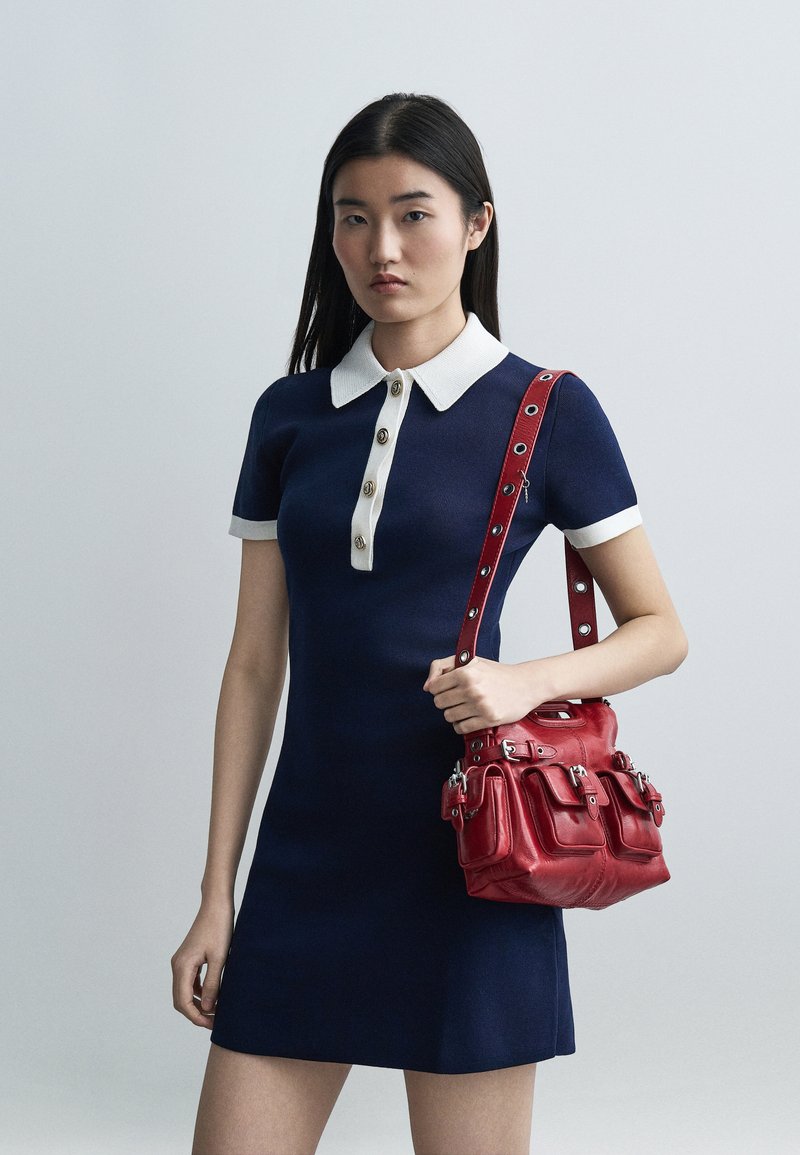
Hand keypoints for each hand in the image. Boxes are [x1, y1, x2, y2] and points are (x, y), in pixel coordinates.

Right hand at [171, 897, 234, 1027]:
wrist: (216, 905)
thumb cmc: (219, 928)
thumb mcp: (219, 958)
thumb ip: (212, 984)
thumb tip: (206, 1008)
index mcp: (182, 966)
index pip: (183, 1002)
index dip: (196, 1017)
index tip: (212, 1024)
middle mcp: (177, 965)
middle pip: (180, 999)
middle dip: (196, 1013)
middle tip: (215, 1021)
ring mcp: (181, 961)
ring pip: (184, 991)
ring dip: (197, 1003)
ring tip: (216, 1010)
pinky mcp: (188, 958)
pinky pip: (189, 981)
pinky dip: (198, 992)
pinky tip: (212, 995)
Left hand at [423, 654, 550, 733]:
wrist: (526, 684)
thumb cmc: (497, 673)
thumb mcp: (471, 661)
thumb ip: (443, 666)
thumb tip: (427, 687)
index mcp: (466, 673)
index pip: (434, 687)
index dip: (438, 689)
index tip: (447, 689)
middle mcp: (472, 689)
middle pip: (439, 703)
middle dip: (445, 701)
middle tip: (457, 698)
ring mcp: (481, 705)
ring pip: (449, 716)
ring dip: (454, 714)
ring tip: (465, 707)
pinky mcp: (489, 719)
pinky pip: (461, 728)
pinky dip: (461, 725)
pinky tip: (470, 717)